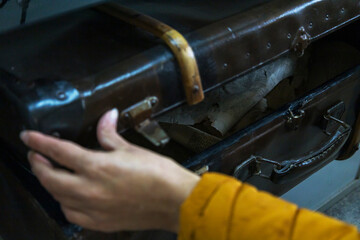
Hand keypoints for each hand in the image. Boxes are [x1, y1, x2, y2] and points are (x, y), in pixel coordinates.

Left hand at [20, 109, 199, 232]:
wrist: (174, 202)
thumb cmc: (158, 175)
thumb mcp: (131, 149)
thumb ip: (110, 135)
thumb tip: (107, 117)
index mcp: (97, 167)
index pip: (58, 151)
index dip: (39, 142)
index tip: (28, 137)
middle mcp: (89, 189)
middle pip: (49, 177)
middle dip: (38, 163)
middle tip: (36, 154)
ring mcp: (93, 208)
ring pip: (57, 197)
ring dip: (49, 183)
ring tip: (51, 173)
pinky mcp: (99, 222)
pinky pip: (71, 214)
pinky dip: (64, 203)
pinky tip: (69, 197)